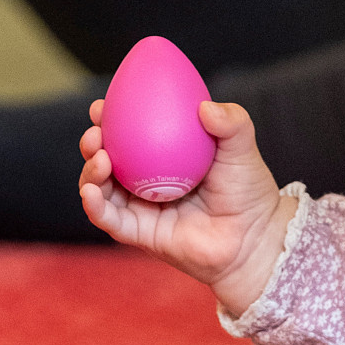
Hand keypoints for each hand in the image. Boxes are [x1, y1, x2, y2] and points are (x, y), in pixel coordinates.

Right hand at [79, 98, 294, 317]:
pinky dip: (94, 206)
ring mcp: (140, 208)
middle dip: (92, 142)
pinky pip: (110, 220)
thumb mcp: (242, 149)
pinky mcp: (139, 234)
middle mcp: (146, 181)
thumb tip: (205, 107)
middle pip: (106, 158)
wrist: (254, 239)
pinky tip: (91, 192)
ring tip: (100, 158)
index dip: (111, 119)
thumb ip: (231, 123)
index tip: (102, 105)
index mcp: (163, 157)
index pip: (129, 134)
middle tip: (96, 132)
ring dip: (90, 172)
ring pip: (101, 188)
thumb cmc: (248, 192)